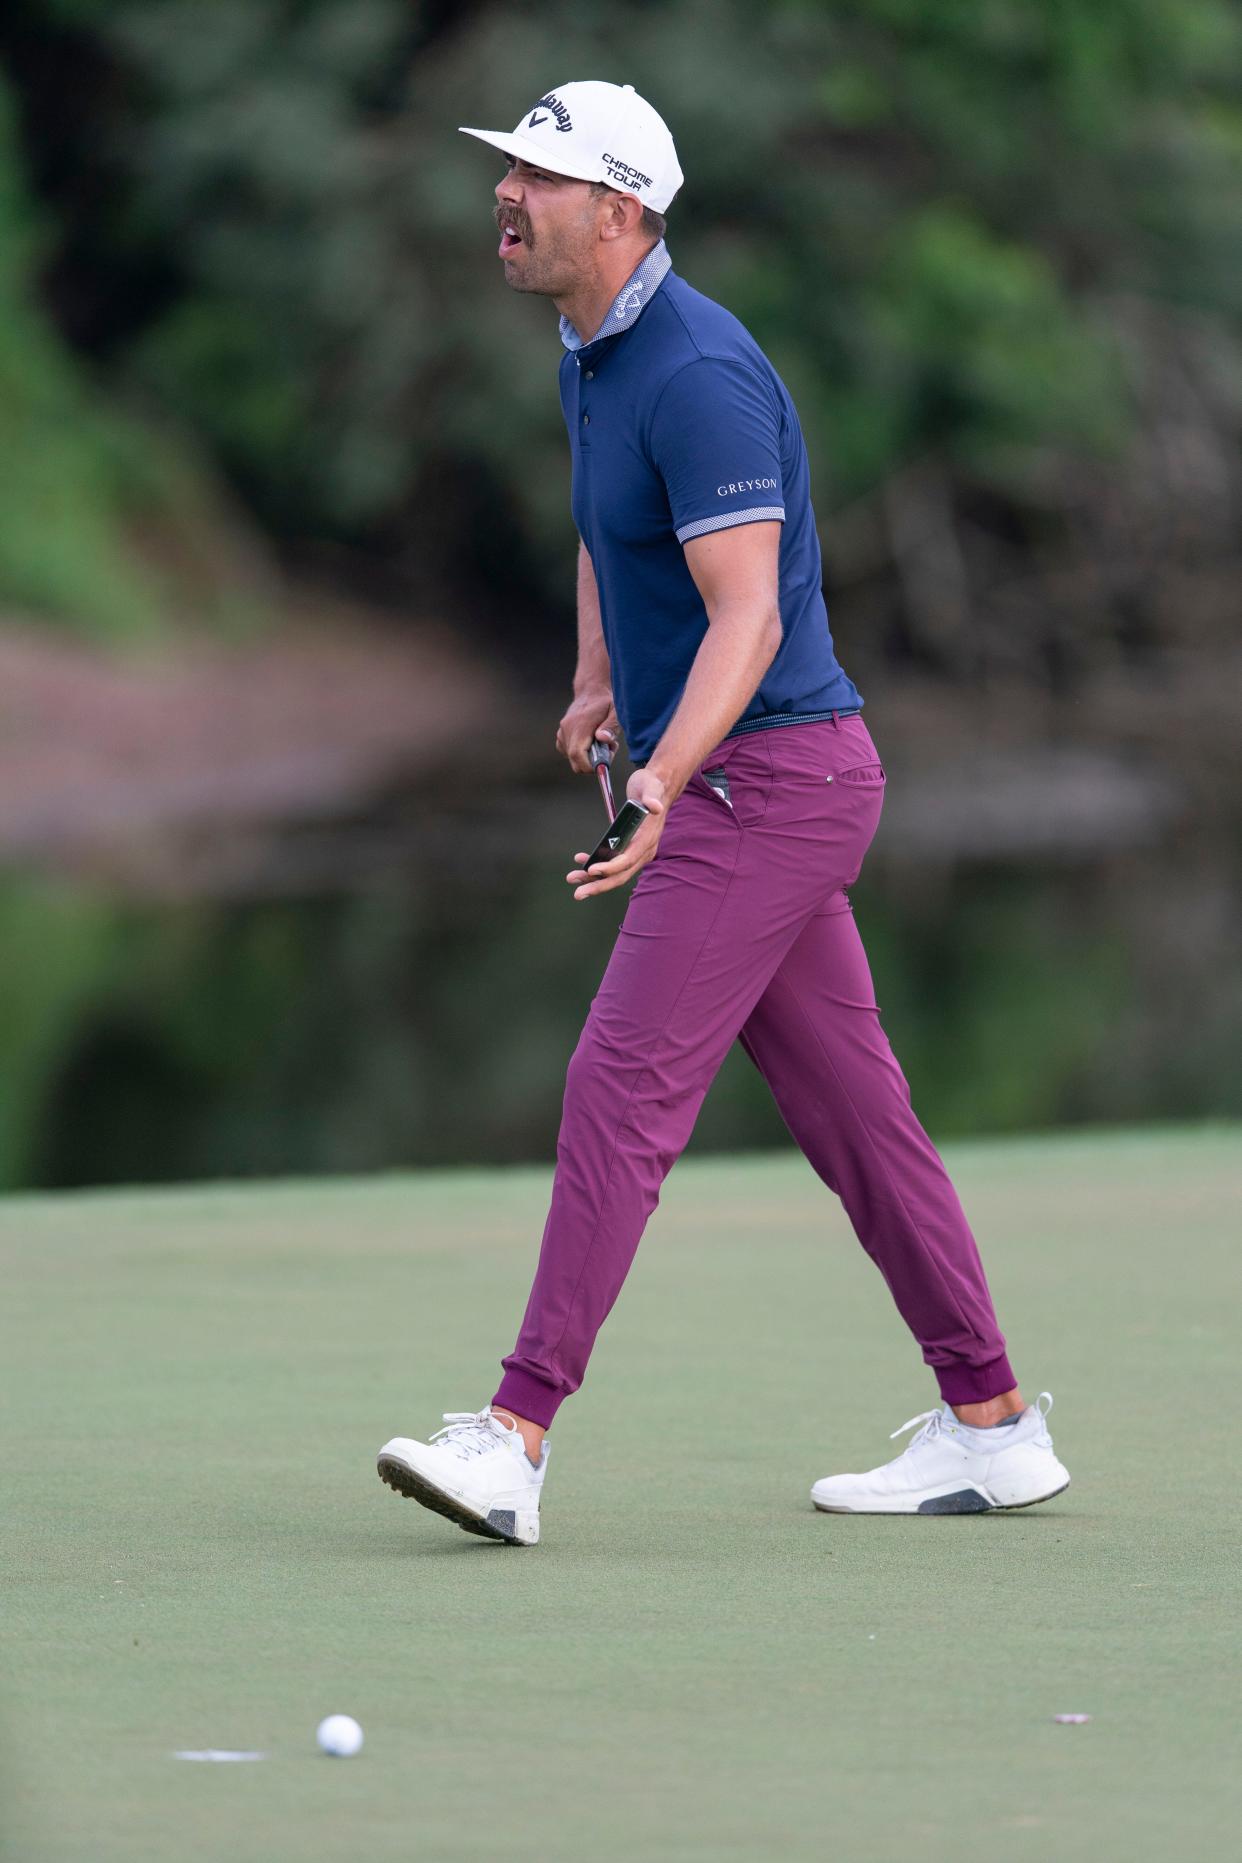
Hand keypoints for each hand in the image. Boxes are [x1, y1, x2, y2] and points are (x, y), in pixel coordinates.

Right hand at [556, 692, 619, 771]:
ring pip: (573, 759)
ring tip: (600, 743)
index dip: (589, 766)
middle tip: (607, 750)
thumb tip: (602, 739)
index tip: (604, 765)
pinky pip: (569, 754)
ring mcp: (562, 733)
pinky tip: (590, 742)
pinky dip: (581, 753)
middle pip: (575, 761)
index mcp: (580, 725)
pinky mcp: (560, 737)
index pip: (577, 754)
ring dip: (588, 758)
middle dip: (592, 763)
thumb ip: (610, 726)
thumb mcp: (616, 712)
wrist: (590, 692)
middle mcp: (567, 730)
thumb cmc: (606, 703)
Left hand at [566, 768, 667, 900]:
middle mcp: (644, 850)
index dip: (611, 867)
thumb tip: (655, 807)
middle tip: (577, 894)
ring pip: (615, 873)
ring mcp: (637, 852)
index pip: (629, 859)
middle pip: (621, 875)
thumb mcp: (651, 786)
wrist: (657, 787)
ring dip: (593, 879)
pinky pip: (612, 863)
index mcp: (648, 839)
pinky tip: (580, 860)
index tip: (592, 870)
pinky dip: (596, 865)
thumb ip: (652, 797)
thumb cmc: (651, 786)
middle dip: (599, 885)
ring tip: (572, 879)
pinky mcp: (629, 849)